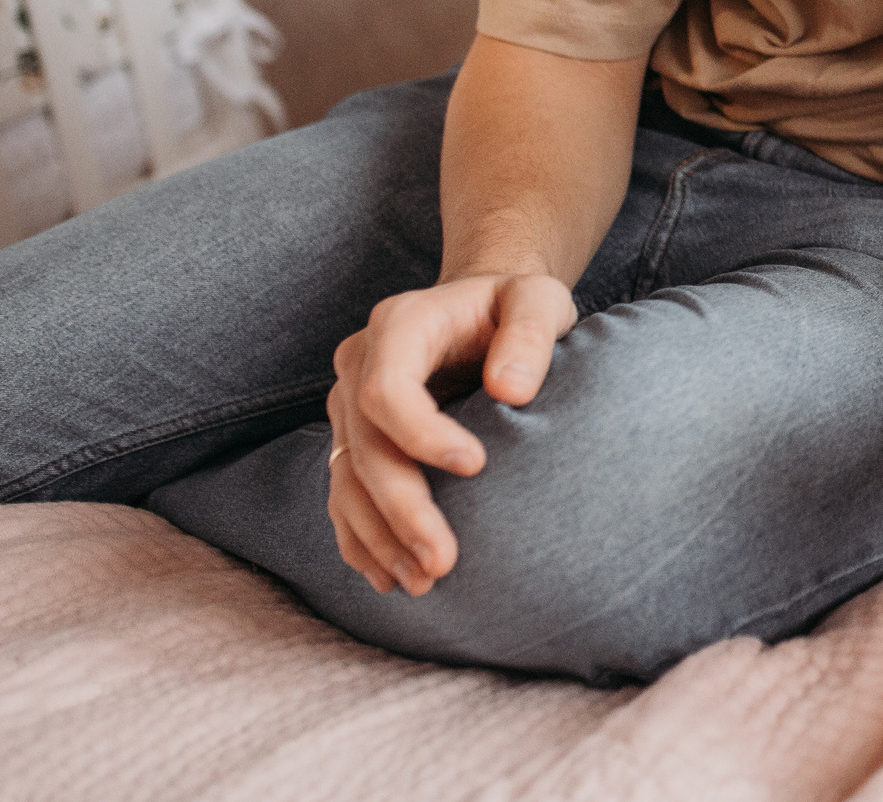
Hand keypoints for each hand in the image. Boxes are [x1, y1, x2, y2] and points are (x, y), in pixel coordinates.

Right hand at [325, 272, 576, 595]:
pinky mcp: (355, 439)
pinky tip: (390, 577)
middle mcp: (360, 365)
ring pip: (348, 481)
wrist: (481, 308)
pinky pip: (345, 495)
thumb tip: (512, 391)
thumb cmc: (515, 304)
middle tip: (443, 560)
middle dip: (401, 508)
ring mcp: (349, 405)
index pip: (386, 388)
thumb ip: (530, 333)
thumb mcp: (538, 300)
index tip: (475, 466)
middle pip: (365, 447)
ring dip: (380, 537)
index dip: (421, 434)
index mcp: (399, 325)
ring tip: (422, 583)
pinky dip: (363, 539)